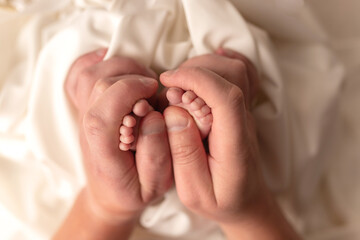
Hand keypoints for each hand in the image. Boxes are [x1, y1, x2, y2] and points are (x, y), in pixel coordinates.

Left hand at [54, 49, 172, 239]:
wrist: (109, 195)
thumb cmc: (134, 190)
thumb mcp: (155, 185)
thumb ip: (156, 154)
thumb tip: (152, 116)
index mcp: (104, 149)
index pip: (105, 108)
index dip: (131, 89)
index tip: (153, 90)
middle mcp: (88, 128)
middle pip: (97, 83)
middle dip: (131, 75)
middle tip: (152, 90)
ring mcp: (84, 116)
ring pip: (88, 74)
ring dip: (119, 67)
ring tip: (141, 80)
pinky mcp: (86, 108)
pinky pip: (79, 77)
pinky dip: (94, 62)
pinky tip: (114, 64)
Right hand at [160, 49, 299, 238]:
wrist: (246, 203)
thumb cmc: (220, 201)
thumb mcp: (194, 191)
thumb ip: (184, 153)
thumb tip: (175, 111)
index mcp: (234, 145)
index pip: (226, 96)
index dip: (196, 79)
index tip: (168, 81)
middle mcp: (244, 123)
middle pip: (232, 75)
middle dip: (195, 70)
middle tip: (170, 89)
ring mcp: (245, 114)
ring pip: (236, 70)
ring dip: (203, 67)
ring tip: (180, 85)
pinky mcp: (240, 111)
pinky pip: (242, 75)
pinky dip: (222, 64)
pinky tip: (204, 69)